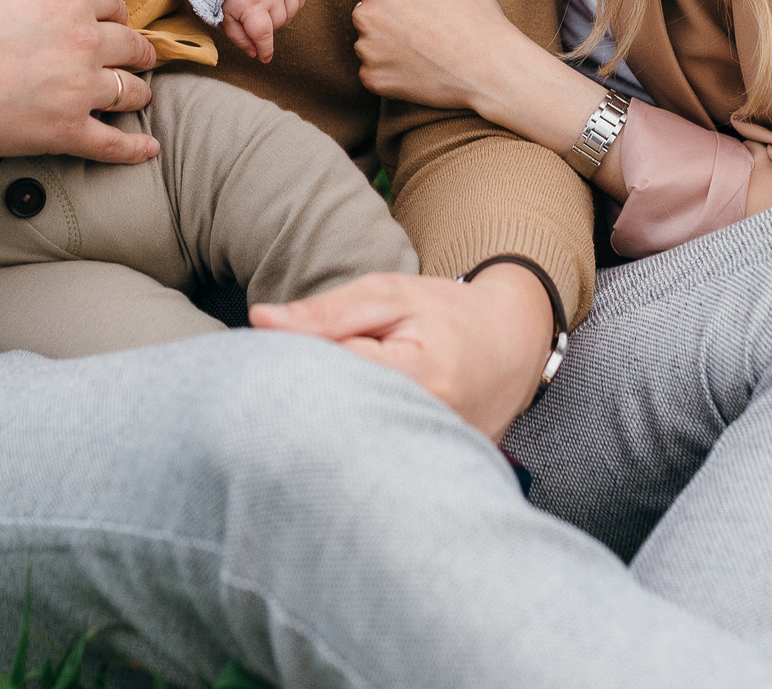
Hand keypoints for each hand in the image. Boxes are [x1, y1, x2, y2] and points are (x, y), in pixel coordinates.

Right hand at [0, 0, 159, 219]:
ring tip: (141, 95)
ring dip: (138, 92)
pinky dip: (134, 148)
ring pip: (129, 91)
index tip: (113, 23)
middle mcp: (84, 39)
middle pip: (130, 45)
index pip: (112, 2)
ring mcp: (79, 87)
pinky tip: (149, 148)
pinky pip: (113, 143)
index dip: (115, 14)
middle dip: (137, 52)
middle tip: (140, 58)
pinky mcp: (65, 130)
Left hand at [221, 0, 304, 63]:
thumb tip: (254, 53)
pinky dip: (291, 4)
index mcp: (252, 6)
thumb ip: (239, 36)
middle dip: (266, 25)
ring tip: (265, 4)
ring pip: (290, 15)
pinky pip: (300, 1)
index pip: (263, 36)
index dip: (265, 50)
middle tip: (254, 13)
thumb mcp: (226, 14)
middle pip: (277, 25)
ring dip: (279, 15)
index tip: (265, 58)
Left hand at [250, 264, 556, 440]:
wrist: (512, 342)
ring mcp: (438, 459)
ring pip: (354, 452)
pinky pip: (378, 469)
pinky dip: (353, 451)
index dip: (295, 369)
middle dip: (306, 408)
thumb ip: (326, 312)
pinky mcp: (436, 475)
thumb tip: (259, 320)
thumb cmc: (445, 313)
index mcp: (422, 376)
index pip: (333, 377)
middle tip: (283, 390)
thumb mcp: (388, 296)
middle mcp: (433, 427)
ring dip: (328, 432)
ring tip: (320, 411)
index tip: (272, 363)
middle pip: (339, 426)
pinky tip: (347, 434)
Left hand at [355, 0, 603, 153]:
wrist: (491, 68)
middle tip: (429, 27)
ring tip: (426, 48)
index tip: (427, 4)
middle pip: (369, 13)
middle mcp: (365, 17)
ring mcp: (368, 51)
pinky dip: (391, 71)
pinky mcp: (374, 80)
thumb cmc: (474, 15)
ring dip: (389, 45)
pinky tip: (419, 67)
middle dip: (392, 17)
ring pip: (371, 43)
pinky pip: (374, 71)